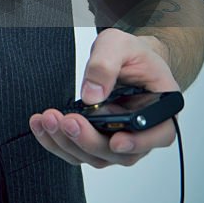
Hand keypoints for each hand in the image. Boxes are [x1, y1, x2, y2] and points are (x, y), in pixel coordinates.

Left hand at [29, 28, 178, 167]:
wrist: (125, 58)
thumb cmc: (131, 53)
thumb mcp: (119, 45)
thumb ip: (106, 64)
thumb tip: (92, 95)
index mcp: (162, 108)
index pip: (159, 135)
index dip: (138, 143)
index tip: (116, 141)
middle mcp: (143, 131)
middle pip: (120, 152)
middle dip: (89, 139)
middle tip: (65, 121)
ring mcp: (120, 139)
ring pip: (96, 157)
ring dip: (68, 143)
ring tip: (47, 120)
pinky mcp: (98, 140)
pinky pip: (79, 150)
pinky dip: (58, 141)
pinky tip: (41, 125)